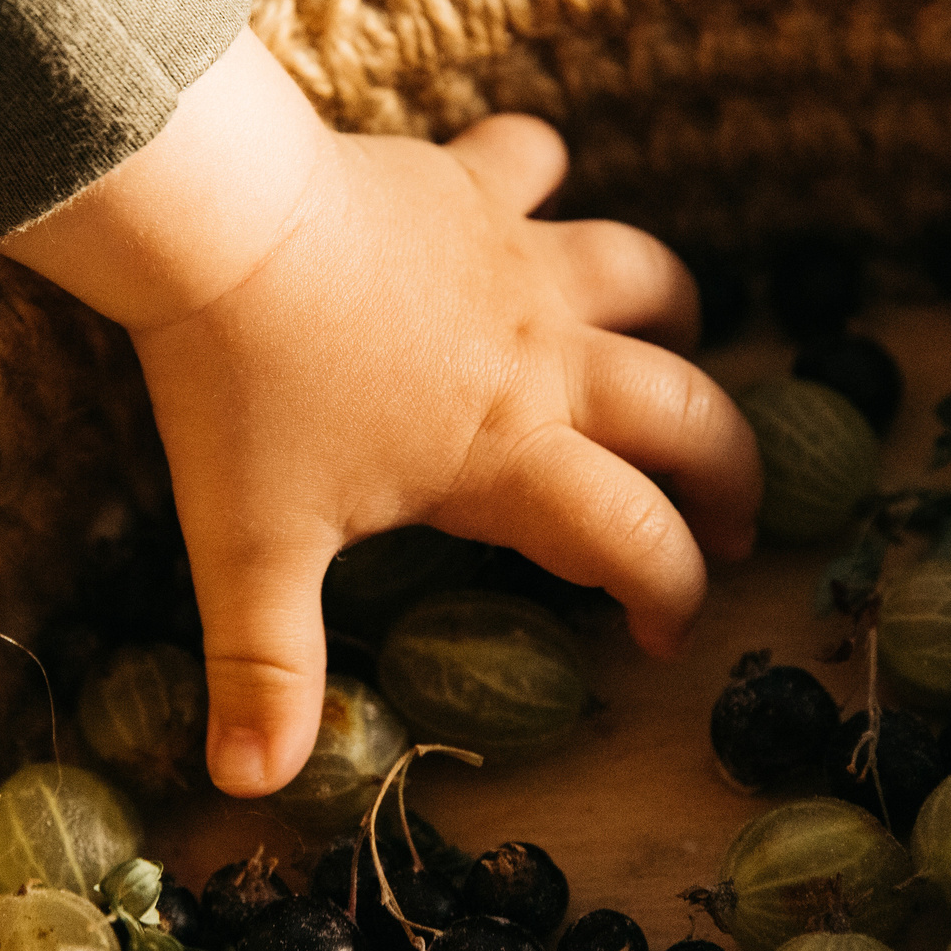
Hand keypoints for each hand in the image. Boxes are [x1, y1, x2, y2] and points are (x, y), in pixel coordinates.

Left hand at [0, 30, 759, 795]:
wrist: (220, 225)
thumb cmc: (241, 392)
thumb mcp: (250, 551)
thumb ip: (266, 672)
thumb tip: (251, 786)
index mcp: (511, 453)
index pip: (636, 537)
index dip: (671, 595)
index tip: (664, 639)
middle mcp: (544, 354)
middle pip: (689, 410)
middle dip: (730, 472)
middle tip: (729, 520)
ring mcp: (515, 259)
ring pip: (644, 275)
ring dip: (674, 317)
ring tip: (670, 354)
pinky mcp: (467, 185)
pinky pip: (530, 164)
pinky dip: (539, 174)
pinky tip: (531, 185)